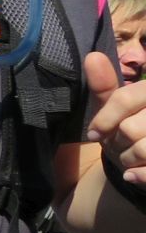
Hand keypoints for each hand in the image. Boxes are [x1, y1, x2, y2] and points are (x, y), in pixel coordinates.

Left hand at [84, 52, 145, 183]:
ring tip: (131, 158)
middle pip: (130, 128)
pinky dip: (138, 176)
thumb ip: (105, 86)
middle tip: (122, 144)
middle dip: (117, 141)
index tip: (94, 133)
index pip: (126, 98)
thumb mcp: (115, 109)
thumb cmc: (130, 132)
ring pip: (142, 150)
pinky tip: (134, 175)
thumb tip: (93, 56)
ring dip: (128, 159)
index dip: (105, 119)